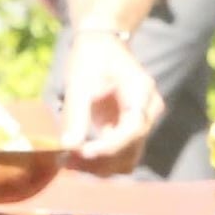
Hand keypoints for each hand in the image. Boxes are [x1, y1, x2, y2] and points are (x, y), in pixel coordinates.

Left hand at [58, 32, 161, 174]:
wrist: (101, 47)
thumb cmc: (92, 58)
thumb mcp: (81, 82)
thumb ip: (76, 114)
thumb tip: (69, 146)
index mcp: (143, 94)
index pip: (133, 130)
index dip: (108, 146)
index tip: (81, 152)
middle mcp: (148, 113)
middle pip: (130, 150)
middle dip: (100, 161)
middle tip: (66, 161)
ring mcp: (140, 125)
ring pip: (125, 160)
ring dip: (98, 168)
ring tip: (68, 163)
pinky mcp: (127, 134)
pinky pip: (117, 157)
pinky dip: (98, 163)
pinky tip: (75, 160)